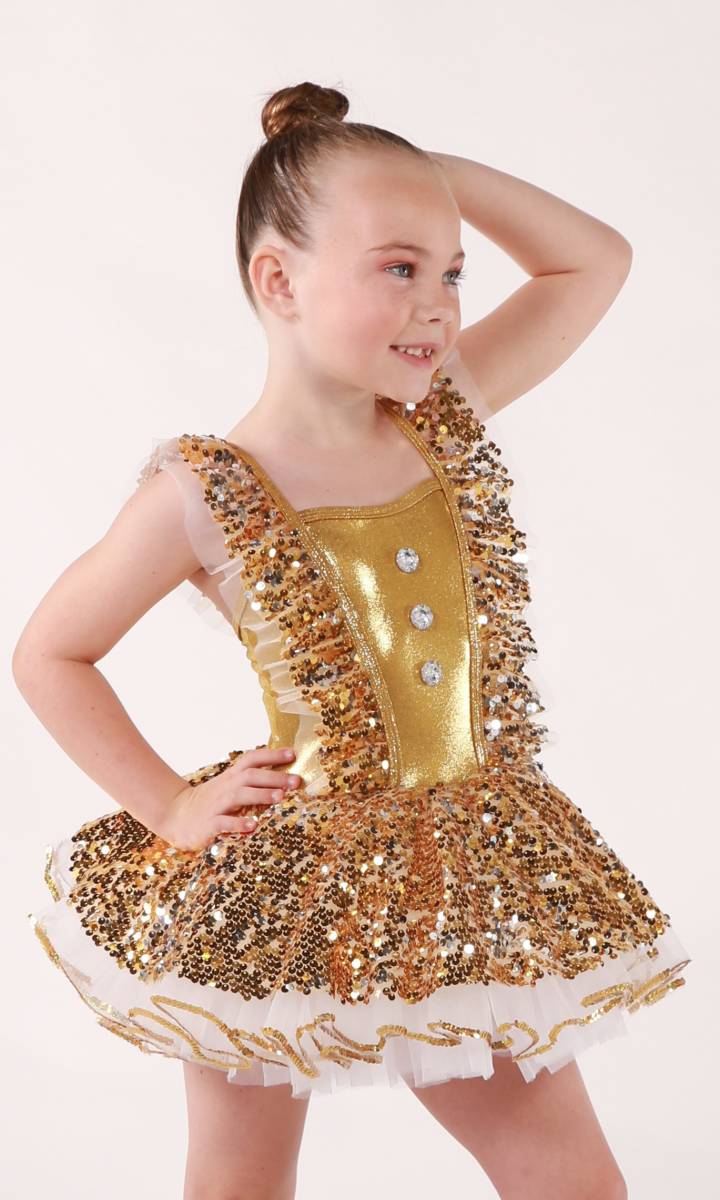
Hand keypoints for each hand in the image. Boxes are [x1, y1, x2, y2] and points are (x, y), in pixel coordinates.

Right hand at [157, 745, 300, 851]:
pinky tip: (252, 826)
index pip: (252, 759)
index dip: (272, 755)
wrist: (175, 816)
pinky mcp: (208, 824)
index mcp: (231, 777)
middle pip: (250, 776)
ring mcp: (216, 805)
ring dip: (260, 794)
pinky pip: (224, 823)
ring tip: (280, 797)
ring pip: (239, 795)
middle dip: (274, 777)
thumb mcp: (229, 787)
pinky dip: (238, 823)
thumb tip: (283, 781)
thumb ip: (251, 783)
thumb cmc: (210, 802)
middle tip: (296, 781)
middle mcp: (225, 787)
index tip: (293, 754)